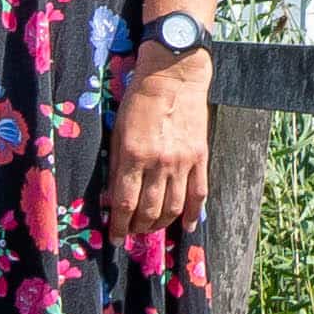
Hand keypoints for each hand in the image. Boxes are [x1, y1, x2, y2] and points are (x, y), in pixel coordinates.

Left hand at [105, 54, 210, 233]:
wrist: (173, 76)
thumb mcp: (118, 132)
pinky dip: (194, 214)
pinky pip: (199, 193)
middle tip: (133, 232)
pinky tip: (188, 226)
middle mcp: (159, 162)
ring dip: (161, 224)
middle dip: (139, 228)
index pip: (125, 203)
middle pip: (150, 210)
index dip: (119, 225)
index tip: (115, 237)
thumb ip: (117, 167)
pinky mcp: (200, 157)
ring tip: (152, 228)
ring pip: (174, 207)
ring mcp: (183, 161)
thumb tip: (113, 199)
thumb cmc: (139, 101)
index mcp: (134, 155)